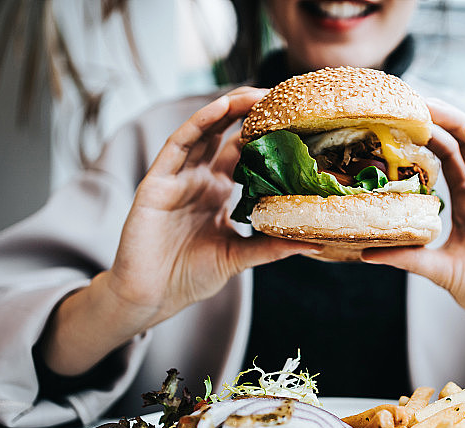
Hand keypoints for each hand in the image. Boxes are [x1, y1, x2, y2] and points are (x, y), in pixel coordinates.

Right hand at [106, 87, 319, 329]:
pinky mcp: (157, 183)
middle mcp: (199, 180)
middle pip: (227, 136)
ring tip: (256, 92)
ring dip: (228, 109)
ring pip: (204, 131)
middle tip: (281, 97)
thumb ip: (271, 247)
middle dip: (252, 114)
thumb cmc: (188, 277)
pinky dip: (199, 123)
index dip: (267, 136)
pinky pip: (178, 145)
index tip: (297, 121)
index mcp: (218, 194)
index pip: (245, 154)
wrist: (149, 298)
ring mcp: (177, 178)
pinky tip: (220, 108)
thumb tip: (315, 243)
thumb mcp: (239, 258)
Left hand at [362, 98, 464, 347]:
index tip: (397, 121)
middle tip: (411, 101)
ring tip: (435, 107)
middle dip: (440, 122)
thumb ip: (408, 257)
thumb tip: (364, 252)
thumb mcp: (439, 270)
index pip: (446, 158)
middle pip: (464, 145)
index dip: (426, 138)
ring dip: (462, 124)